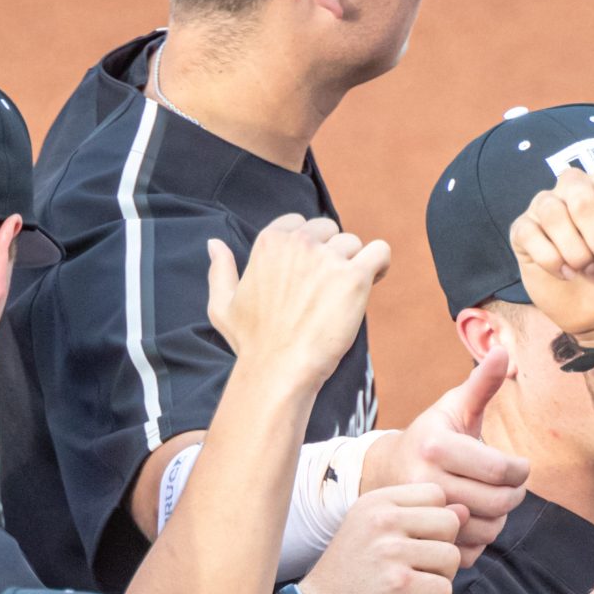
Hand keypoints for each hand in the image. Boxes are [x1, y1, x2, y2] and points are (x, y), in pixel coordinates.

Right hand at [208, 215, 389, 394]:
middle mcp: (299, 243)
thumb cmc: (252, 343)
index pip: (300, 223)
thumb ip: (220, 270)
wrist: (279, 370)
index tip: (308, 272)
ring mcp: (327, 258)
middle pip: (329, 230)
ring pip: (354, 244)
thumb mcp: (223, 305)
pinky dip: (380, 263)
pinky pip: (380, 251)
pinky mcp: (353, 277)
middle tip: (328, 287)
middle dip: (331, 253)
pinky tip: (372, 280)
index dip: (309, 246)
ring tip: (345, 294)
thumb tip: (214, 244)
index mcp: (270, 242)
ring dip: (353, 264)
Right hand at [294, 483, 460, 593]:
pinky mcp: (400, 585)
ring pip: (452, 557)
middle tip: (418, 569)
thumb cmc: (353, 576)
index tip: (417, 543)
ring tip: (412, 588)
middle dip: (443, 550)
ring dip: (439, 580)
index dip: (437, 522)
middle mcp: (382, 521)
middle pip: (450, 522)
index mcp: (376, 503)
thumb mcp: (376, 535)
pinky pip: (444, 589)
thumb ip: (418, 519)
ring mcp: (390, 552)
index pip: (436, 493)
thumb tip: (465, 510)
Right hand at [360, 350, 531, 566]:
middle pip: (499, 503)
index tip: (517, 466)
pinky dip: (481, 541)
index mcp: (435, 446)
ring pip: (488, 530)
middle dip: (514, 494)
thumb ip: (481, 384)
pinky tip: (475, 521)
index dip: (521, 469)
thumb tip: (504, 350)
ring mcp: (421, 516)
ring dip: (499, 518)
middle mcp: (423, 482)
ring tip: (491, 502)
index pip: (503, 469)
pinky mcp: (422, 541)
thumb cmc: (429, 437)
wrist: (384, 474)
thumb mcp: (452, 407)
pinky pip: (472, 552)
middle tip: (509, 486)